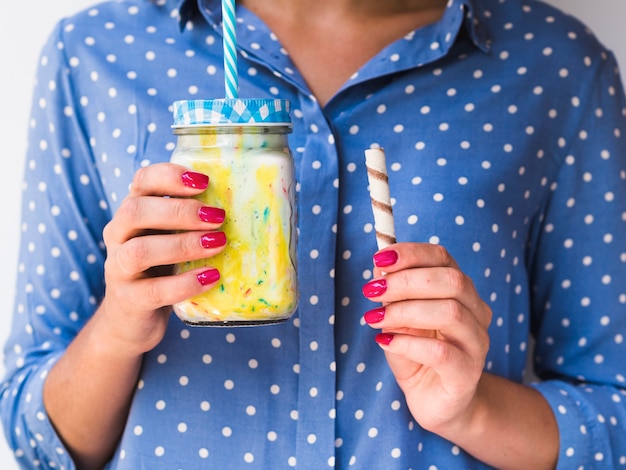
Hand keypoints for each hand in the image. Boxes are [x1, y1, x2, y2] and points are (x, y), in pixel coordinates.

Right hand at [99, 163, 225, 354]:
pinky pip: (154, 290)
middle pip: (135, 212)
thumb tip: (249, 204)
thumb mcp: (172, 238)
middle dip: (180, 211)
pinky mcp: (130, 301)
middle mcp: (119, 236)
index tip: (204, 181)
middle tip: (218, 217)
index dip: (170, 176)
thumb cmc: (161, 270)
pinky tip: (211, 277)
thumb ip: (194, 222)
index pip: (142, 181)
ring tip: (218, 243)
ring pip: (139, 251)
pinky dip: (184, 283)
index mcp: (133, 212)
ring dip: (182, 245)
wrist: (132, 320)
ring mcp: (119, 269)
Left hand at [362, 242, 491, 436]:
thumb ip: (392, 296)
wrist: (434, 401)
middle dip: (406, 281)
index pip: (443, 258)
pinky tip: (385, 342)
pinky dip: (408, 343)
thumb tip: (379, 268)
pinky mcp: (467, 374)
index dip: (412, 253)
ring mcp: (476, 344)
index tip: (380, 258)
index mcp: (460, 291)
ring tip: (375, 318)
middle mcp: (476, 313)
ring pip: (450, 313)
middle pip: (452, 281)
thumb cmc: (416, 354)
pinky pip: (441, 352)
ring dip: (405, 311)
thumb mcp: (398, 320)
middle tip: (371, 290)